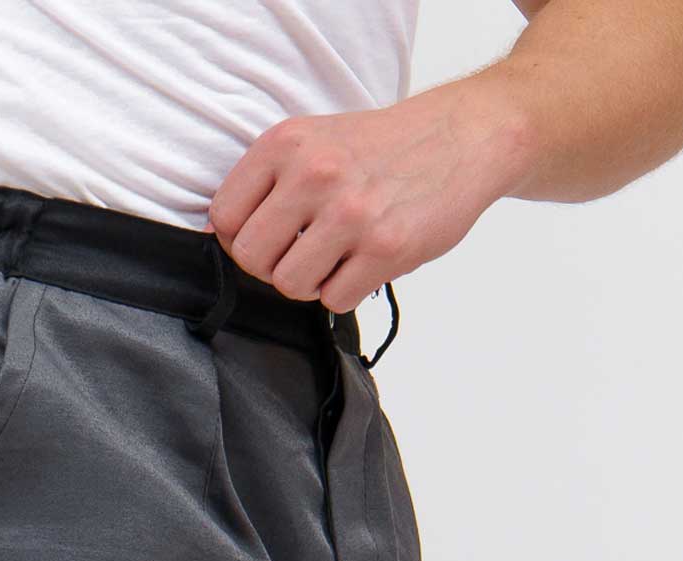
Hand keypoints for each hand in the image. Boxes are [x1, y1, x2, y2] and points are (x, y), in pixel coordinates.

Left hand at [209, 79, 530, 314]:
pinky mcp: (385, 248)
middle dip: (273, 267)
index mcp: (286, 143)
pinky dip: (346, 291)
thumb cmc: (379, 149)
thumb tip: (226, 239)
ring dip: (311, 283)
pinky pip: (334, 300)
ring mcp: (351, 213)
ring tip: (336, 258)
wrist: (459, 137)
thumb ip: (269, 182)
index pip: (223, 218)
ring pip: (290, 285)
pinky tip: (364, 263)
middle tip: (302, 254)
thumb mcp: (314, 140)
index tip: (267, 238)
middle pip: (252, 258)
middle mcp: (315, 173)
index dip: (240, 239)